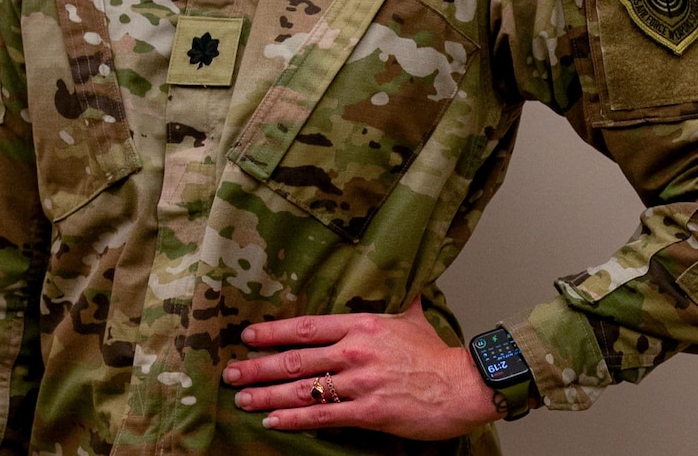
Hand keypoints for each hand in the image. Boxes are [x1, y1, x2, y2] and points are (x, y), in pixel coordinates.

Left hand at [221, 299, 501, 438]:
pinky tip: (273, 422)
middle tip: (231, 370)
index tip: (246, 335)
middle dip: (258, 365)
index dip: (272, 332)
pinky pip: (323, 417)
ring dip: (268, 394)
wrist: (466, 385)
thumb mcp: (411, 316)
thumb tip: (400, 276)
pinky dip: (294, 420)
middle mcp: (353, 352)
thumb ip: (396, 298)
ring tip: (243, 398)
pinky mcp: (369, 412)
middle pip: (294, 358)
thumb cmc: (437, 354)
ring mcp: (360, 382)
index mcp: (359, 326)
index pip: (304, 327)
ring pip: (302, 388)